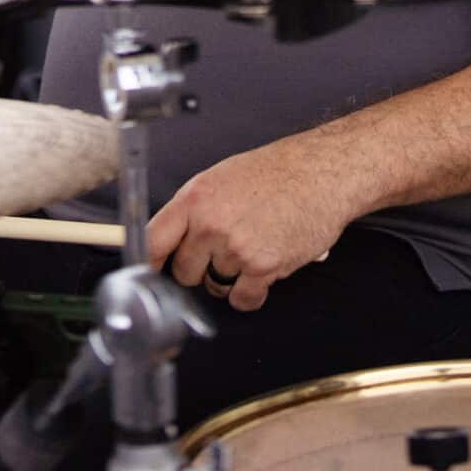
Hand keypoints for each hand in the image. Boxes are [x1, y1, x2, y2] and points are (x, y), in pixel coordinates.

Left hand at [147, 144, 351, 312]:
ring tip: (251, 249)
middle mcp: (210, 224)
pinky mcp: (263, 267)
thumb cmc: (276, 172)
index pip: (153, 241)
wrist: (322, 173)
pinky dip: (252, 293)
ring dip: (230, 278)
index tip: (148, 274)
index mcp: (195, 199)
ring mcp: (236, 248)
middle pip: (184, 272)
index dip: (149, 263)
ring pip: (215, 286)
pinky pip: (243, 299)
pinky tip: (262, 271)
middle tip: (222, 252)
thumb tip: (170, 240)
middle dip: (200, 268)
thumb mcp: (221, 179)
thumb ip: (193, 210)